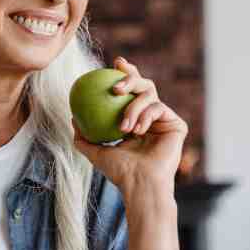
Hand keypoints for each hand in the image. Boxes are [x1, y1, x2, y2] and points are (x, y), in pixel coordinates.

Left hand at [70, 57, 188, 195]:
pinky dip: (145, 117)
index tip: (113, 64)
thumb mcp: (95, 152)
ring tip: (124, 127)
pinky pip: (159, 108)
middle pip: (143, 85)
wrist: (141, 184)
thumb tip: (72, 117)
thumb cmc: (119, 172)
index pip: (130, 92)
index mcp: (135, 120)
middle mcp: (151, 117)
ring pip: (150, 94)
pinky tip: (138, 130)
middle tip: (116, 85)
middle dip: (130, 77)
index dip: (125, 73)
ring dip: (133, 108)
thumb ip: (83, 136)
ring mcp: (165, 120)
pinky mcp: (177, 125)